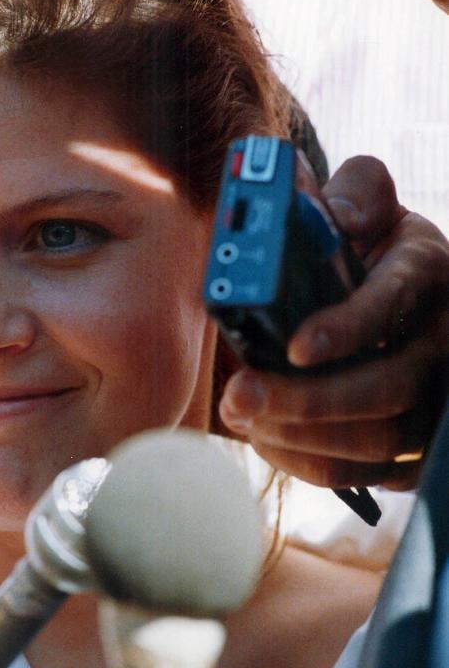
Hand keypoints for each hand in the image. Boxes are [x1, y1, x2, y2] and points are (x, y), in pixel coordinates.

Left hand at [219, 156, 448, 491]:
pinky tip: (263, 437)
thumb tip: (332, 210)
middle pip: (388, 389)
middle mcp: (442, 343)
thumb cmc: (375, 251)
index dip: (347, 327)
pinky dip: (306, 462)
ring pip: (376, 441)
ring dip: (298, 435)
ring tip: (239, 412)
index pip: (394, 302)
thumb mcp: (374, 208)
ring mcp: (433, 402)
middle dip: (306, 400)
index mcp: (428, 273)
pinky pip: (364, 473)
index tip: (295, 346)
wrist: (403, 300)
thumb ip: (357, 193)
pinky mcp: (411, 448)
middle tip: (237, 394)